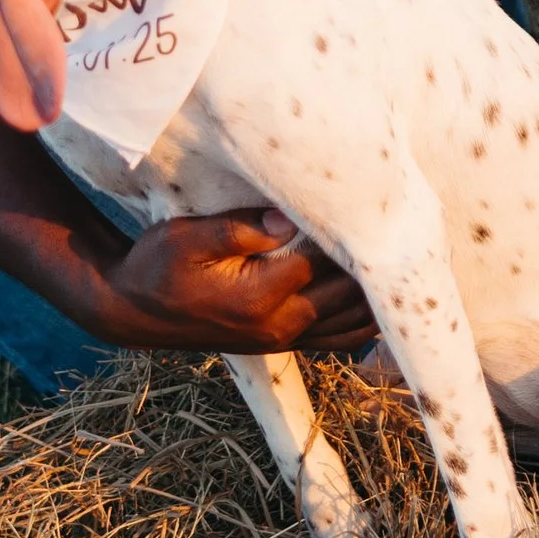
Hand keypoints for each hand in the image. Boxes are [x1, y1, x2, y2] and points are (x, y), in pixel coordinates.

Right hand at [103, 207, 374, 353]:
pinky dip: (365, 320)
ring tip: (405, 253)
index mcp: (260, 296)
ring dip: (379, 294)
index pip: (325, 258)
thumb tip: (289, 217)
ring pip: (353, 322)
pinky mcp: (282, 342)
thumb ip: (241, 227)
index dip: (349, 227)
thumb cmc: (157, 266)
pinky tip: (380, 296)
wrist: (133, 311)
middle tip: (400, 216)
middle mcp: (280, 324)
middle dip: (376, 259)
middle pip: (350, 293)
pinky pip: (339, 338)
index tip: (372, 195)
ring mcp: (284, 338)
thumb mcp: (187, 238)